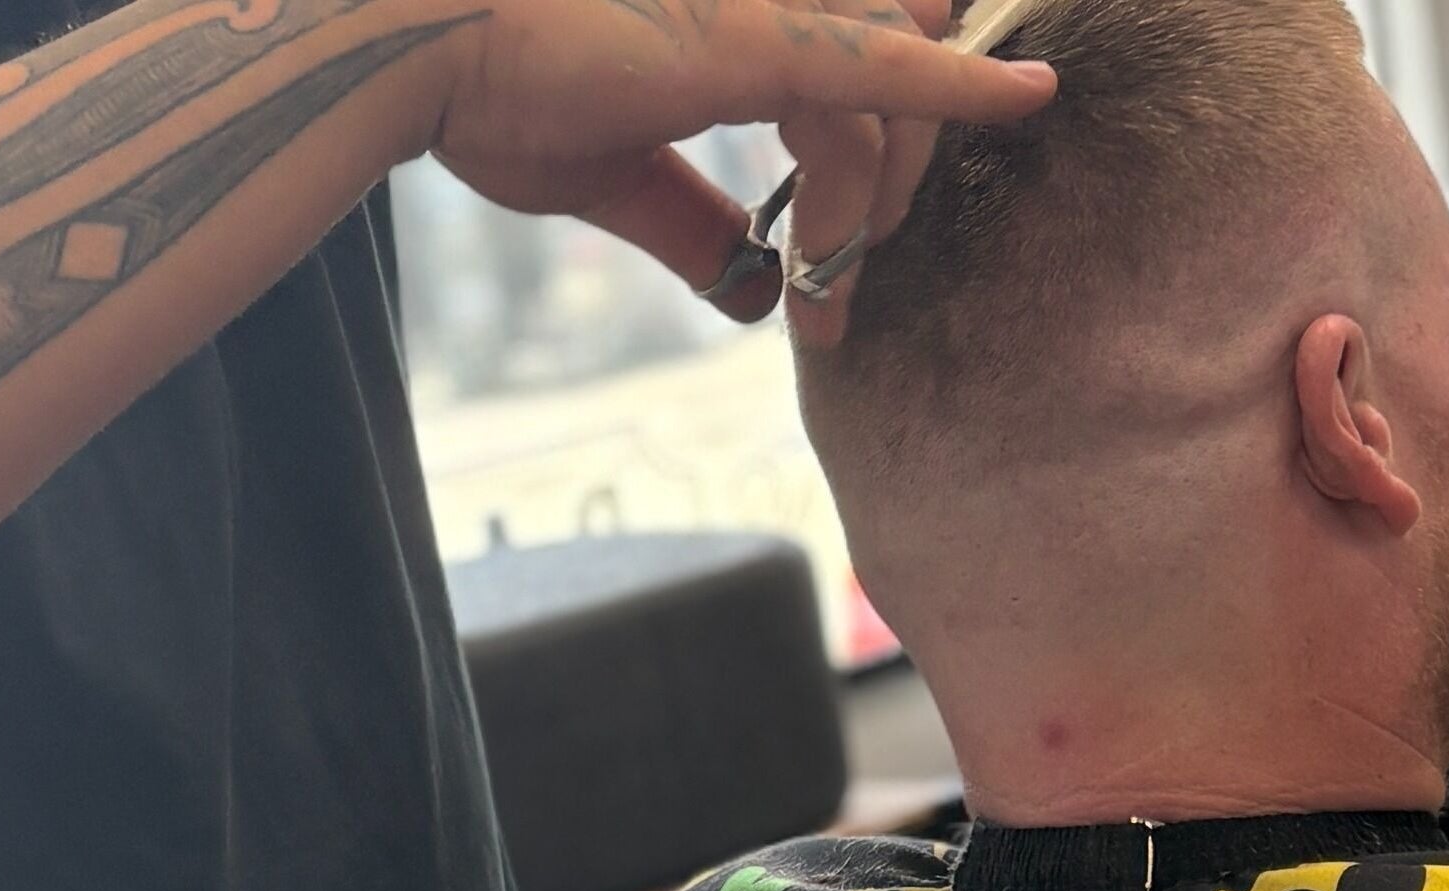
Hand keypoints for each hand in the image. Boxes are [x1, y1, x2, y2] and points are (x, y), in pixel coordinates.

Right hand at [426, 0, 1050, 329]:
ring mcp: (768, 0)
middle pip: (887, 70)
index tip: (856, 222)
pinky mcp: (764, 34)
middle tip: (840, 285)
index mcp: (728, 13)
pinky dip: (963, 90)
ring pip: (884, 101)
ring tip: (835, 301)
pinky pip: (892, 70)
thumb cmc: (489, 85)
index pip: (850, 45)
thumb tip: (751, 289)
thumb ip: (691, 218)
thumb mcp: (609, 170)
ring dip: (872, 206)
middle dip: (885, 185)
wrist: (418, 45)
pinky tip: (1030, 96)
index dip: (884, 126)